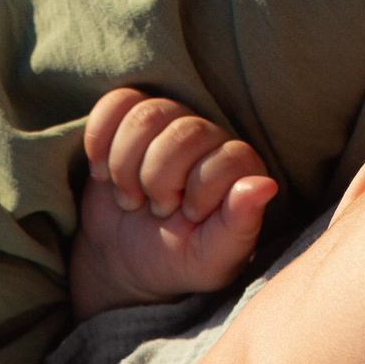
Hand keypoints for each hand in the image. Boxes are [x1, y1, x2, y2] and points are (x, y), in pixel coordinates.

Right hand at [71, 88, 276, 319]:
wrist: (125, 260)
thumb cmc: (178, 260)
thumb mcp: (212, 259)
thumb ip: (240, 225)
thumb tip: (264, 185)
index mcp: (238, 169)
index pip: (228, 156)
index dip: (201, 189)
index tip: (187, 216)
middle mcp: (208, 138)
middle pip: (183, 132)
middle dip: (158, 180)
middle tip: (156, 211)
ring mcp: (168, 124)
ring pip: (146, 116)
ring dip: (126, 165)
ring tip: (130, 197)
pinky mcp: (129, 119)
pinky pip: (116, 102)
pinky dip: (100, 138)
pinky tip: (101, 171)